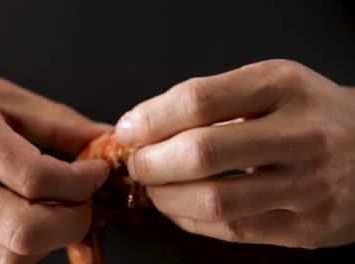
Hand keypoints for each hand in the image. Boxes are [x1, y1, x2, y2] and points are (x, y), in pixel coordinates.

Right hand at [0, 54, 109, 262]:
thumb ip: (55, 119)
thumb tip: (100, 137)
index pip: (35, 179)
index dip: (81, 182)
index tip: (96, 172)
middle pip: (24, 231)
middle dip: (74, 221)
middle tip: (85, 198)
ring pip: (8, 257)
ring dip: (50, 239)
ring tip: (59, 209)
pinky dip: (23, 248)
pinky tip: (30, 218)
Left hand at [115, 59, 354, 248]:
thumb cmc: (308, 113)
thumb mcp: (270, 86)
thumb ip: (213, 101)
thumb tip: (146, 126)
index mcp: (282, 86)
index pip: (198, 100)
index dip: (151, 119)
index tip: (129, 130)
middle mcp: (301, 134)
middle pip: (201, 152)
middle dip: (151, 162)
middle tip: (137, 163)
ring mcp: (309, 185)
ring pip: (215, 200)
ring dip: (167, 197)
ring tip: (153, 187)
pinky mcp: (308, 227)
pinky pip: (232, 229)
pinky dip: (190, 220)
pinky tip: (179, 208)